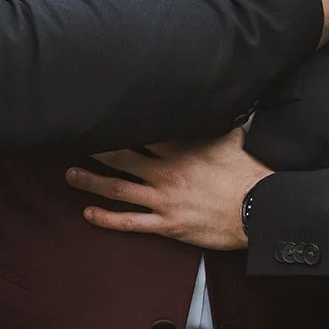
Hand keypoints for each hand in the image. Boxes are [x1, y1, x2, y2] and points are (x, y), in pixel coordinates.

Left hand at [67, 129, 269, 249]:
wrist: (257, 210)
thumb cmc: (247, 175)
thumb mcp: (232, 139)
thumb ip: (218, 122)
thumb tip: (220, 104)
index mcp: (180, 149)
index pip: (141, 132)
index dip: (120, 125)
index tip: (103, 116)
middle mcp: (166, 172)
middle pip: (121, 158)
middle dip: (96, 150)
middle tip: (77, 142)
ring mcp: (163, 200)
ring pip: (118, 189)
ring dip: (91, 182)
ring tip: (71, 174)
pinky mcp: (167, 224)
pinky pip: (130, 222)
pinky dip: (107, 219)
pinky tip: (89, 213)